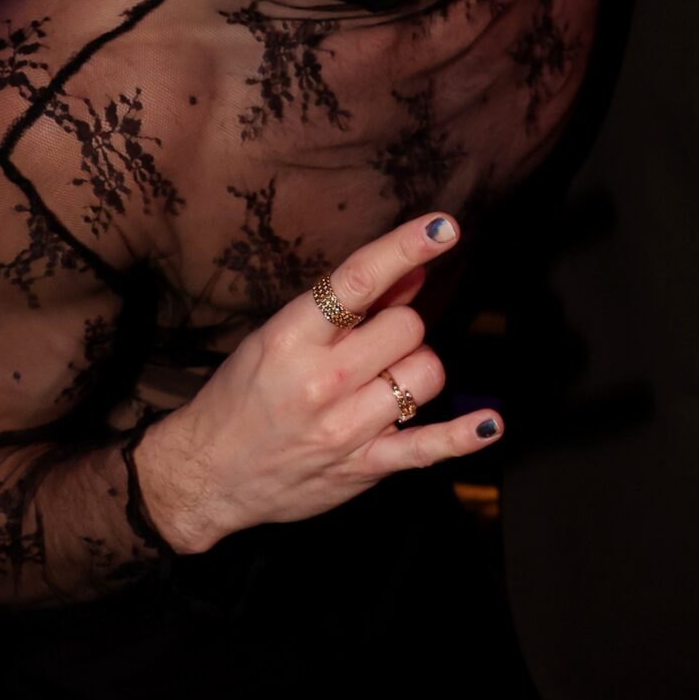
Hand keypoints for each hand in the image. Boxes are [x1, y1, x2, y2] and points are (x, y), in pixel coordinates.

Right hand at [134, 212, 501, 552]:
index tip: (444, 226)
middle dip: (401, 326)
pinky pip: (427, 447)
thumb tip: (413, 272)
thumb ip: (349, 307)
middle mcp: (322, 380)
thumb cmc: (244, 393)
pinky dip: (463, 435)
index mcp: (292, 336)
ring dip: (415, 369)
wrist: (208, 473)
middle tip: (374, 341)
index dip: (406, 248)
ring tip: (385, 379)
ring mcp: (345, 427)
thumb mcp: (280, 335)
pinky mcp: (363, 467)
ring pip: (424, 375)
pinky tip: (490, 423)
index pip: (359, 280)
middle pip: (407, 327)